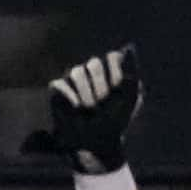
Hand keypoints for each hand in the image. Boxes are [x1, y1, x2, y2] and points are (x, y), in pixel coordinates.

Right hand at [22, 45, 140, 176]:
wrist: (96, 142)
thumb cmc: (115, 120)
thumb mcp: (130, 97)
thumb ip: (132, 71)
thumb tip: (129, 47)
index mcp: (109, 69)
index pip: (112, 57)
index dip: (115, 76)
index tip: (117, 94)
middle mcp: (91, 70)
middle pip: (94, 63)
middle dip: (100, 88)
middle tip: (102, 106)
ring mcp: (73, 79)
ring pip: (76, 72)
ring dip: (86, 95)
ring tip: (89, 110)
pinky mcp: (58, 90)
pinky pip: (59, 84)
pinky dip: (70, 98)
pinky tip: (76, 109)